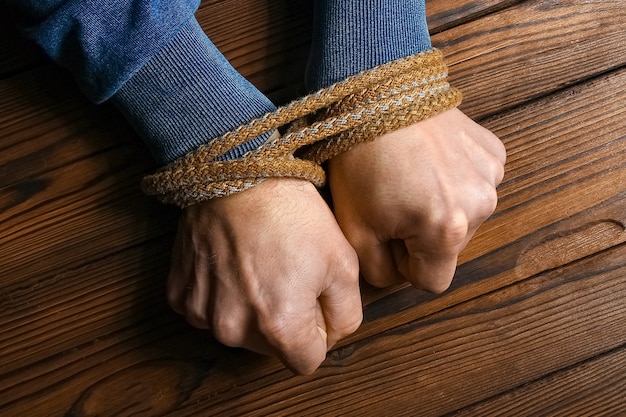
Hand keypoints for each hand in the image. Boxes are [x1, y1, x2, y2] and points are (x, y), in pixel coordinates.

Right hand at [166, 177, 361, 373]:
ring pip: (238, 329)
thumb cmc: (292, 214)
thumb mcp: (343, 262)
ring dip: (251, 308)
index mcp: (278, 326)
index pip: (306, 361)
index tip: (315, 302)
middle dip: (284, 321)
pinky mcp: (180, 293)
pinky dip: (221, 294)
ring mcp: (201, 312)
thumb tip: (332, 335)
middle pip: (270, 347)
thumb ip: (347, 314)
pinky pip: (208, 309)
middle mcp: (233, 329)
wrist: (239, 173)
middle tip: (288, 273)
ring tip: (259, 264)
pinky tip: (232, 262)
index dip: (318, 333)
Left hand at [327, 108, 505, 291]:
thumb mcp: (355, 229)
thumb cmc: (359, 160)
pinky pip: (474, 185)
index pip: (432, 282)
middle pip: (449, 249)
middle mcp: (481, 205)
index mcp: (446, 231)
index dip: (405, 267)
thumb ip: (379, 271)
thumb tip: (397, 276)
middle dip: (422, 237)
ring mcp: (491, 175)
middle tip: (393, 202)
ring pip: (463, 218)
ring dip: (440, 209)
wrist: (377, 92)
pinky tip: (429, 161)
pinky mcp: (494, 151)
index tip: (387, 238)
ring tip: (409, 178)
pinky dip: (453, 181)